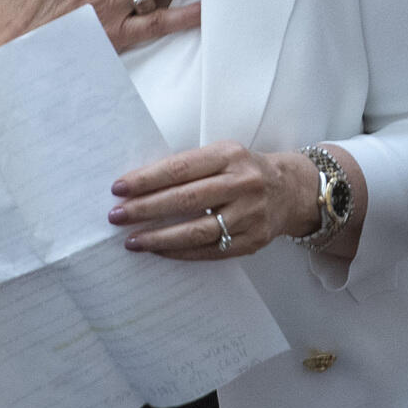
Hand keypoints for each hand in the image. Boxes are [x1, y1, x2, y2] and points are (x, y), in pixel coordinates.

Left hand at [109, 142, 320, 261]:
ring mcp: (250, 214)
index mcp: (230, 155)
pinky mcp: (253, 240)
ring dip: (159, 237)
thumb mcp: (222, 155)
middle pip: (186, 199)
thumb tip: (138, 187)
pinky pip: (210, 251)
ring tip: (132, 241)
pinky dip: (180, 252)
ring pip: (197, 230)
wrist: (291, 190)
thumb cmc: (243, 170)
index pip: (180, 168)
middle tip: (116, 216)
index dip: (147, 179)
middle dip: (145, 209)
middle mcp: (243, 183)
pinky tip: (158, 251)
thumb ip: (189, 167)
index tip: (118, 188)